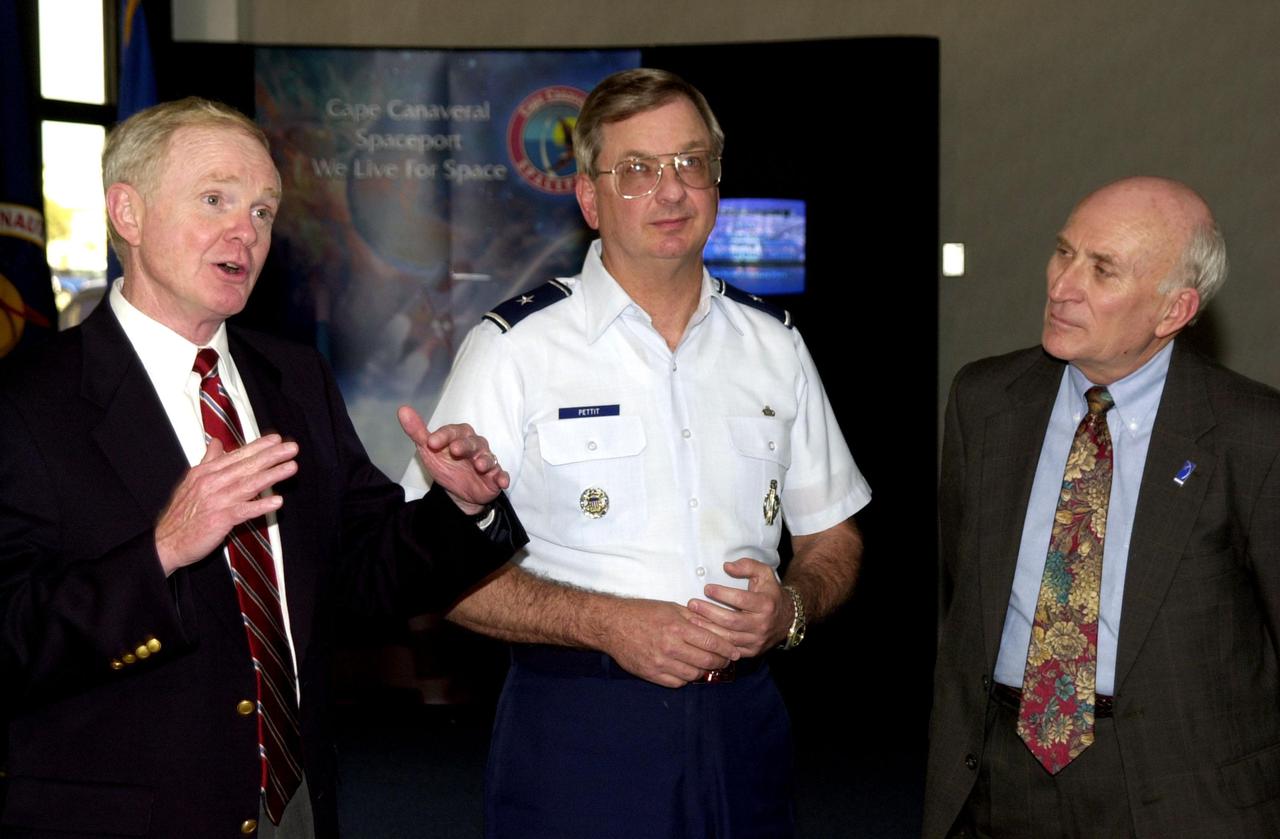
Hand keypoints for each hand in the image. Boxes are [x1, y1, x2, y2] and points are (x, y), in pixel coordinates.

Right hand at [154, 434, 298, 575]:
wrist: (166, 543)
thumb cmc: (181, 514)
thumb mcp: (191, 482)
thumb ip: (208, 461)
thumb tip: (216, 442)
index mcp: (205, 473)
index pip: (236, 456)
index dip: (257, 447)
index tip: (276, 439)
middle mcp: (211, 483)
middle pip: (246, 466)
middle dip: (271, 456)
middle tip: (291, 448)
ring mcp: (216, 501)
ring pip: (248, 485)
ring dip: (272, 475)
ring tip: (291, 467)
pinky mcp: (219, 520)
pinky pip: (243, 511)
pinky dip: (260, 506)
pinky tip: (277, 502)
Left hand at [397, 406, 508, 514]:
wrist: (457, 492)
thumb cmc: (445, 464)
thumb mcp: (429, 450)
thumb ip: (417, 431)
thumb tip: (403, 409)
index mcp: (460, 436)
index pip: (453, 431)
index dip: (443, 435)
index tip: (431, 442)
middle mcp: (475, 446)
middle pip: (473, 442)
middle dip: (465, 446)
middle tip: (455, 450)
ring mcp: (487, 461)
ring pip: (488, 457)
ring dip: (485, 460)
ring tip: (480, 465)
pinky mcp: (495, 476)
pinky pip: (501, 474)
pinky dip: (502, 477)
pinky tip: (502, 481)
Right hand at [602, 599, 738, 687]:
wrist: (612, 625)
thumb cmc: (642, 613)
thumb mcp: (671, 608)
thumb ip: (695, 619)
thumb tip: (718, 628)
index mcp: (677, 628)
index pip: (711, 643)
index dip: (727, 650)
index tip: (735, 652)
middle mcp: (670, 647)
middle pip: (706, 661)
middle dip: (720, 662)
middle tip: (724, 660)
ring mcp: (660, 663)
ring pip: (693, 675)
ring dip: (703, 671)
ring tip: (706, 665)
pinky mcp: (651, 674)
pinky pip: (677, 682)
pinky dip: (686, 678)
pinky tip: (688, 670)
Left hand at [687, 558, 792, 656]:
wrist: (787, 619)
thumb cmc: (770, 593)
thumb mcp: (764, 574)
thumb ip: (747, 566)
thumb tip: (727, 567)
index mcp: (766, 604)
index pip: (741, 599)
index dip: (722, 594)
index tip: (706, 588)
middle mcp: (762, 624)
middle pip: (731, 621)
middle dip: (709, 612)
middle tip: (692, 604)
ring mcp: (757, 640)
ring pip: (728, 638)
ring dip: (707, 629)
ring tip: (692, 618)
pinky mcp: (752, 651)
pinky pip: (730, 649)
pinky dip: (714, 642)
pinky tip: (702, 634)